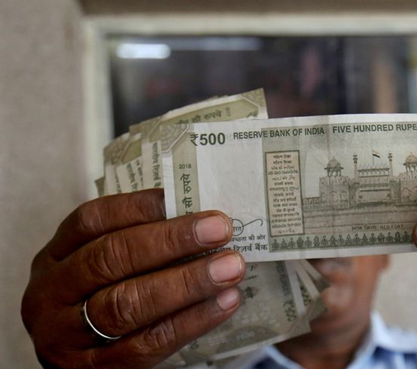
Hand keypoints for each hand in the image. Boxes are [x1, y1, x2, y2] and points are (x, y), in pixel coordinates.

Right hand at [21, 189, 244, 368]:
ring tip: (230, 267)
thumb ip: (137, 242)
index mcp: (56, 256)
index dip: (143, 207)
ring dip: (187, 282)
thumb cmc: (98, 300)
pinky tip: (225, 303)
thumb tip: (201, 217)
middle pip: (111, 258)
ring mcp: (68, 335)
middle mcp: (53, 292)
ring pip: (127, 303)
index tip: (191, 199)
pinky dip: (192, 321)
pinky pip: (148, 343)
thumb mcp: (99, 268)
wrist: (76, 366)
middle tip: (220, 229)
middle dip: (171, 240)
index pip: (94, 219)